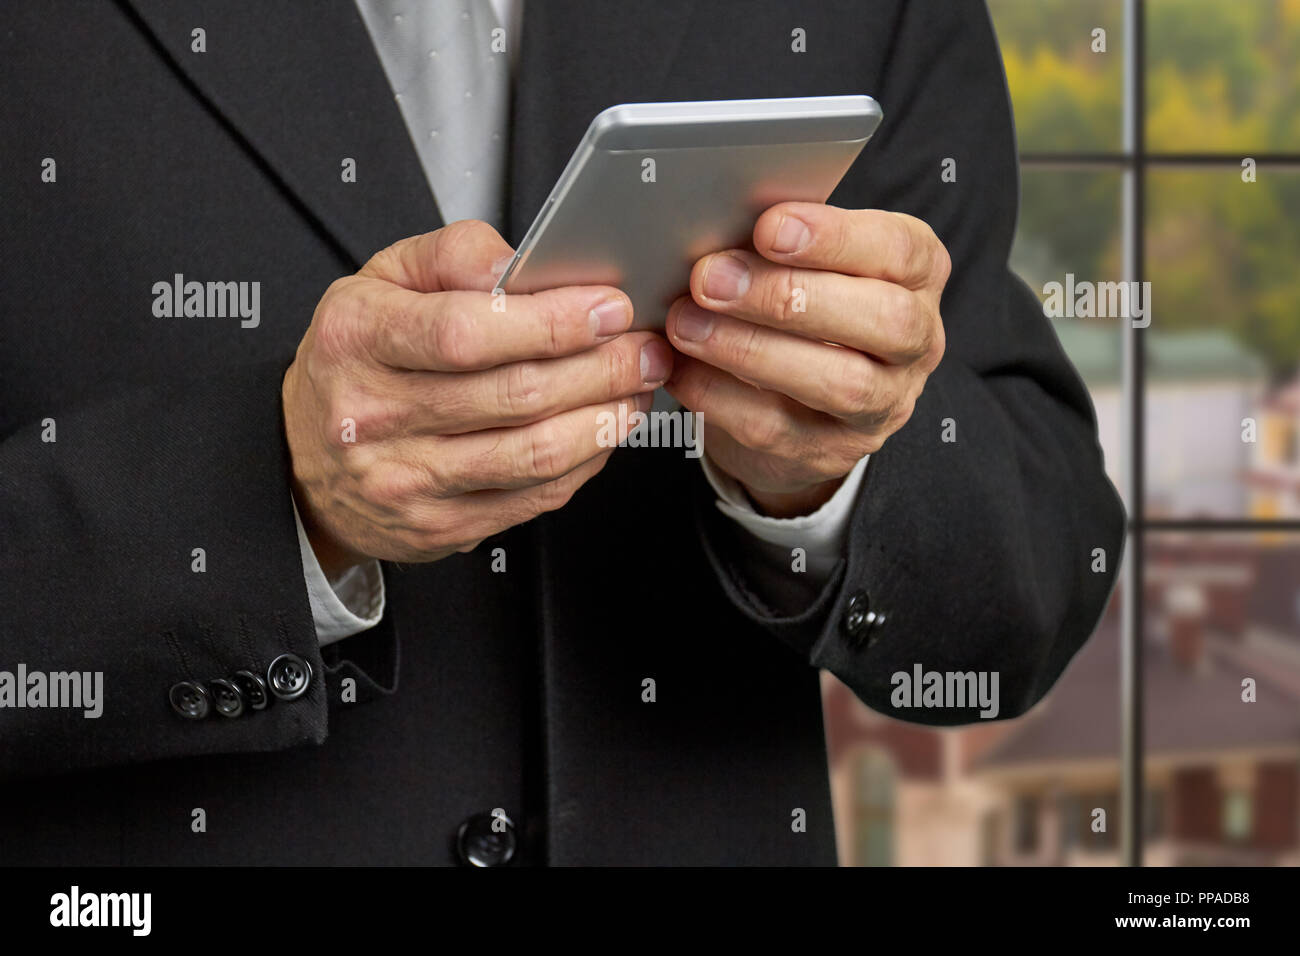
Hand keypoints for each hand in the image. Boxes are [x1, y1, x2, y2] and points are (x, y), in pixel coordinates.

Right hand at [282, 220, 670, 577]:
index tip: (607, 308)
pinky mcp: (440, 526)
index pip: (466, 333)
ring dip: (605, 417)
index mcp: (358, 339)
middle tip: (644, 345)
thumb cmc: (359, 360)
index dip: (551, 323)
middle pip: (515, 395)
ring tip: (637, 385)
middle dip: (601, 367)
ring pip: (534, 454)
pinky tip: (604, 428)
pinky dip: (586, 460)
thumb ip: (453, 255)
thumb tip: (521, 264)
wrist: (307, 460)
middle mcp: (375, 416)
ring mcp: (407, 481)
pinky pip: (535, 497)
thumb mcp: (382, 280)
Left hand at [664, 203, 948, 517]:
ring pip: (837, 382)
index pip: (899, 250)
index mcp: (916, 275)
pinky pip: (776, 427)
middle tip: (711, 279)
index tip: (769, 227)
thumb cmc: (803, 303)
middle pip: (882, 320)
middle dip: (789, 297)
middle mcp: (916, 342)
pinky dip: (719, 394)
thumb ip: (780, 242)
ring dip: (750, 349)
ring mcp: (881, 405)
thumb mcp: (807, 262)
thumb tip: (712, 221)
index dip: (836, 238)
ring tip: (685, 323)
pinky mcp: (830, 451)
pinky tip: (679, 367)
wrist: (805, 402)